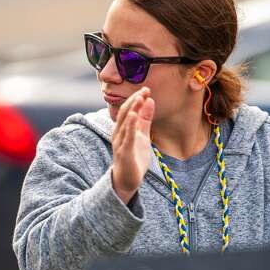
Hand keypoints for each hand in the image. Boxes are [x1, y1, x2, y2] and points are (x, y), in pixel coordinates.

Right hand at [111, 88, 155, 203]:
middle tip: (144, 90)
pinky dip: (130, 125)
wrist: (127, 180)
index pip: (128, 110)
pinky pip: (127, 137)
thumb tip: (150, 100)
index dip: (136, 99)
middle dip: (134, 100)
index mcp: (123, 129)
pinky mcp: (125, 152)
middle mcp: (119, 134)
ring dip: (132, 109)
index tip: (146, 89)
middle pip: (124, 113)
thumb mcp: (143, 135)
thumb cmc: (134, 157)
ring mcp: (121, 143)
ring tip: (140, 98)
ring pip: (124, 123)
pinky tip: (133, 115)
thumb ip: (145, 119)